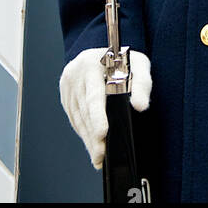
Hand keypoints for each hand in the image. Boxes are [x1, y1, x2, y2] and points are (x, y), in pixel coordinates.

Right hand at [59, 47, 151, 168]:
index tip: (102, 133)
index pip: (94, 94)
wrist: (107, 52)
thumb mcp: (138, 65)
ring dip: (88, 138)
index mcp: (91, 63)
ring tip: (98, 155)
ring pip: (78, 117)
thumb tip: (140, 106)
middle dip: (94, 134)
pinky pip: (74, 117)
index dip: (98, 116)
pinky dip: (83, 132)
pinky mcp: (66, 94)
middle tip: (102, 154)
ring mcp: (68, 84)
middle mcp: (76, 73)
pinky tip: (91, 144)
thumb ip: (142, 84)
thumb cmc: (125, 60)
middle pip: (85, 110)